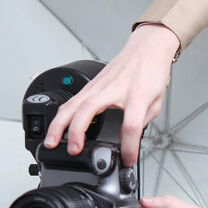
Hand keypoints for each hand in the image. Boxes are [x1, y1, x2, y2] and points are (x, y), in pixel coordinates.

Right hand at [43, 24, 180, 165]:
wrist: (147, 49)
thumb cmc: (152, 72)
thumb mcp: (155, 102)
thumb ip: (141, 123)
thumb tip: (125, 139)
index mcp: (137, 96)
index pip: (131, 125)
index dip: (129, 146)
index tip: (127, 158)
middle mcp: (114, 89)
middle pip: (89, 110)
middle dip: (77, 132)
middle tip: (73, 150)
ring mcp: (99, 85)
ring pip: (73, 104)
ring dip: (59, 125)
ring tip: (51, 142)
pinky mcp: (91, 84)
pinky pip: (72, 100)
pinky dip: (62, 115)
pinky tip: (56, 126)